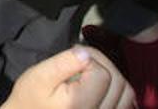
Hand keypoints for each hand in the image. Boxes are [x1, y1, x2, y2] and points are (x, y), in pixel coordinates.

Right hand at [3, 46, 131, 108]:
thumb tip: (86, 53)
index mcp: (79, 106)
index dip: (90, 59)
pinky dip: (119, 92)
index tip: (73, 58)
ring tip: (92, 72)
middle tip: (82, 60)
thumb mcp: (39, 76)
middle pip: (119, 83)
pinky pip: (125, 105)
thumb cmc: (30, 98)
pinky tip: (102, 86)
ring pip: (127, 94)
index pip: (102, 74)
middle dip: (103, 64)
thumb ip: (63, 63)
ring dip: (114, 76)